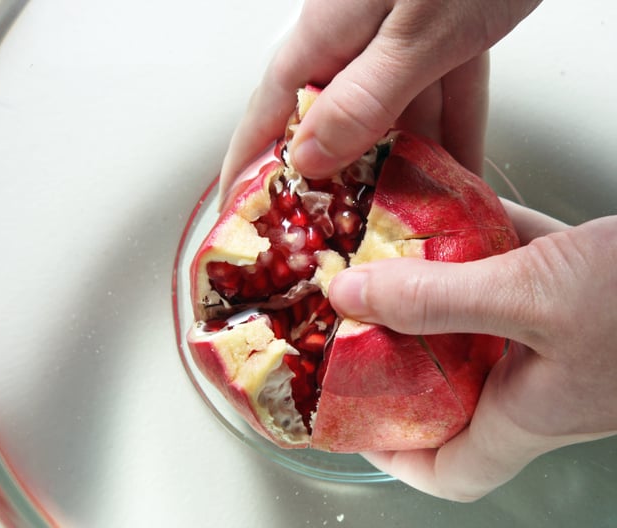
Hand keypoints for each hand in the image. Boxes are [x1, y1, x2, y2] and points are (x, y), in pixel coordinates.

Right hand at [219, 0, 540, 202]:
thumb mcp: (415, 29)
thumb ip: (365, 96)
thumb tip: (308, 156)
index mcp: (327, 36)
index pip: (269, 115)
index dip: (248, 168)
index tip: (235, 215)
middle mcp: (357, 43)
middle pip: (332, 128)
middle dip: (330, 185)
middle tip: (332, 243)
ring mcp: (402, 41)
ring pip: (392, 123)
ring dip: (401, 172)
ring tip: (402, 228)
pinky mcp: (447, 36)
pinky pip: (441, 102)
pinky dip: (450, 140)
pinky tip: (459, 179)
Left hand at [328, 200, 616, 501]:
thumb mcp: (532, 295)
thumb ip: (436, 297)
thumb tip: (349, 296)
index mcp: (529, 412)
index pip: (448, 470)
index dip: (395, 456)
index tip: (349, 419)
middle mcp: (542, 379)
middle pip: (448, 385)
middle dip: (398, 349)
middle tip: (352, 314)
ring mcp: (564, 332)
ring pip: (476, 316)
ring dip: (432, 285)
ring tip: (381, 253)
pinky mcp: (583, 287)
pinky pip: (514, 266)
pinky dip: (480, 240)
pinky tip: (450, 203)